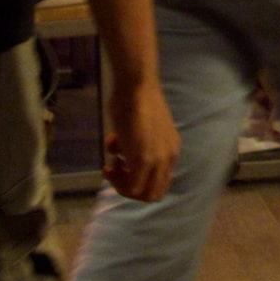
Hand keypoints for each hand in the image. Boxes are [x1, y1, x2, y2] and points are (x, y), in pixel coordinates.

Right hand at [99, 76, 178, 203]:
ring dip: (122, 185)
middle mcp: (168, 157)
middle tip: (117, 172)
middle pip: (154, 193)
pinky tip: (108, 164)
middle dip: (131, 188)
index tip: (123, 166)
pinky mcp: (144, 161)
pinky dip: (117, 182)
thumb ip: (136, 143)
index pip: (160, 180)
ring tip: (112, 165)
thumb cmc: (134, 99)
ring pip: (143, 194)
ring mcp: (158, 160)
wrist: (136, 86)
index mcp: (170, 149)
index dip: (140, 179)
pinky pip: (131, 187)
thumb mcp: (140, 127)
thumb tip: (121, 150)